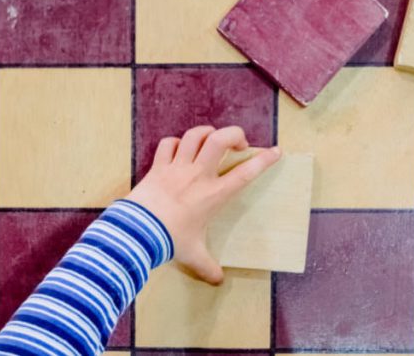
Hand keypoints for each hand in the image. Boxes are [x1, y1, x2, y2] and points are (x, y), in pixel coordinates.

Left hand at [126, 125, 281, 284]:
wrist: (137, 231)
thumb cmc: (169, 240)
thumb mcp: (193, 254)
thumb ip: (208, 266)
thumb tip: (218, 280)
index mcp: (214, 194)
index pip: (246, 173)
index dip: (264, 160)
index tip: (275, 151)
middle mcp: (198, 175)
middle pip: (221, 140)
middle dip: (235, 135)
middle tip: (239, 144)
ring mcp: (177, 167)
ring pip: (196, 136)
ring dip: (207, 133)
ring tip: (212, 139)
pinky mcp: (158, 166)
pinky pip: (168, 144)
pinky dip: (175, 142)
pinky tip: (179, 149)